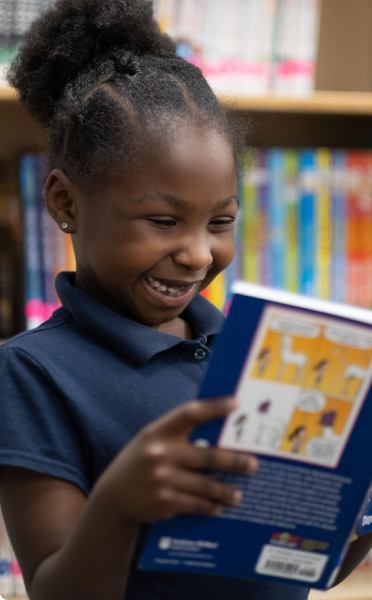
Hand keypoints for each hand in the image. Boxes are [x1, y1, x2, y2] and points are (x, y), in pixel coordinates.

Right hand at [99, 397, 258, 523]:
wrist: (113, 497)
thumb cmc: (140, 461)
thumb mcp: (151, 440)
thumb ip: (177, 434)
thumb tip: (218, 429)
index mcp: (157, 432)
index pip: (189, 414)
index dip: (214, 407)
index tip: (236, 404)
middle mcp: (160, 454)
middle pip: (208, 456)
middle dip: (235, 461)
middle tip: (254, 464)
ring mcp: (163, 480)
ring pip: (206, 485)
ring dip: (226, 490)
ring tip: (240, 494)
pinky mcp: (165, 502)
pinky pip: (196, 504)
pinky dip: (210, 506)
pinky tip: (219, 506)